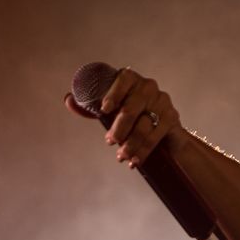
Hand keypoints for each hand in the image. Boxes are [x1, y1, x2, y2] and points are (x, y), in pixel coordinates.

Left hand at [64, 67, 186, 168]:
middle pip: (132, 108)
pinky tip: (135, 160)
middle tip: (110, 142)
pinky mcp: (171, 118)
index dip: (113, 93)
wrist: (164, 132)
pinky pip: (155, 136)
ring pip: (143, 125)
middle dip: (119, 128)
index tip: (104, 110)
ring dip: (130, 144)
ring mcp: (162, 102)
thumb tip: (68, 100)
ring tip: (121, 157)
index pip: (124, 79)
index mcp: (131, 80)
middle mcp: (148, 87)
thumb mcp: (110, 111)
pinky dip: (143, 151)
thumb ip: (89, 106)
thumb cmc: (132, 118)